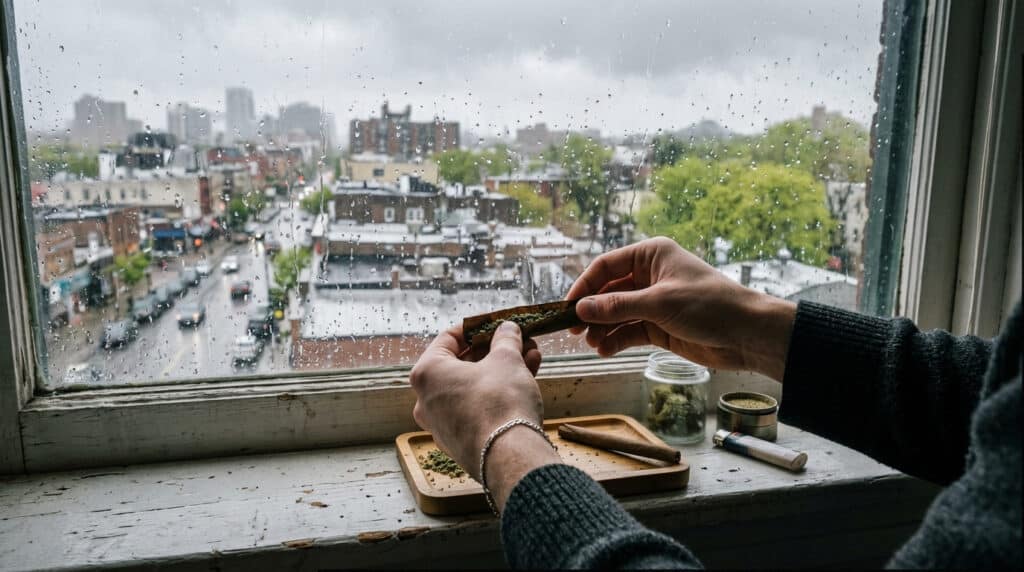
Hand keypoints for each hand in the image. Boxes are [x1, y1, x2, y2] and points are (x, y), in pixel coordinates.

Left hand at [410, 321, 561, 511]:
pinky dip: (498, 392)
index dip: (477, 325)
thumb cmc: (501, 402)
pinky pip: (478, 406)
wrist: (510, 457)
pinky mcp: (460, 441)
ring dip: (502, 368)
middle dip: (495, 349)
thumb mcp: (507, 359)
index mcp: (427, 373)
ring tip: (531, 356)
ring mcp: (442, 424)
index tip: (497, 321)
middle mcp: (426, 400)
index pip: (449, 337)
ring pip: (474, 386)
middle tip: (519, 339)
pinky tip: (527, 378)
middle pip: (463, 363)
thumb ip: (505, 339)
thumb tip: (507, 329)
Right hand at [567, 237, 796, 380]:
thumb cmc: (709, 306)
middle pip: (608, 291)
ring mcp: (654, 303)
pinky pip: (629, 331)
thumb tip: (581, 309)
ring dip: (603, 328)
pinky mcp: (660, 327)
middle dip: (592, 311)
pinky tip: (606, 350)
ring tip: (593, 344)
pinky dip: (617, 340)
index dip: (584, 286)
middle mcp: (650, 276)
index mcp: (651, 256)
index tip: (566, 307)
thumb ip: (618, 306)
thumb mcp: (659, 303)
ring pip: (617, 314)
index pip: (606, 266)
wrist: (747, 334)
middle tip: (574, 330)